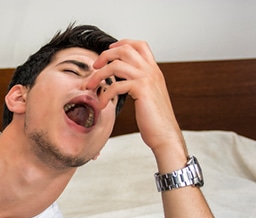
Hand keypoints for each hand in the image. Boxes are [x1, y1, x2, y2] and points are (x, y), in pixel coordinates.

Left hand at [86, 40, 184, 156]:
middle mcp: (152, 71)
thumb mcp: (148, 97)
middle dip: (105, 55)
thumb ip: (138, 86)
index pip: (139, 45)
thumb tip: (124, 84)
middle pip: (125, 50)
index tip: (108, 52)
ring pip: (116, 65)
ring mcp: (147, 79)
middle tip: (94, 67)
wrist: (165, 135)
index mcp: (154, 71)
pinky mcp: (141, 90)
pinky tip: (100, 105)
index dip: (122, 44)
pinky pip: (116, 86)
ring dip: (99, 75)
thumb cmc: (155, 121)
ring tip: (90, 87)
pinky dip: (104, 95)